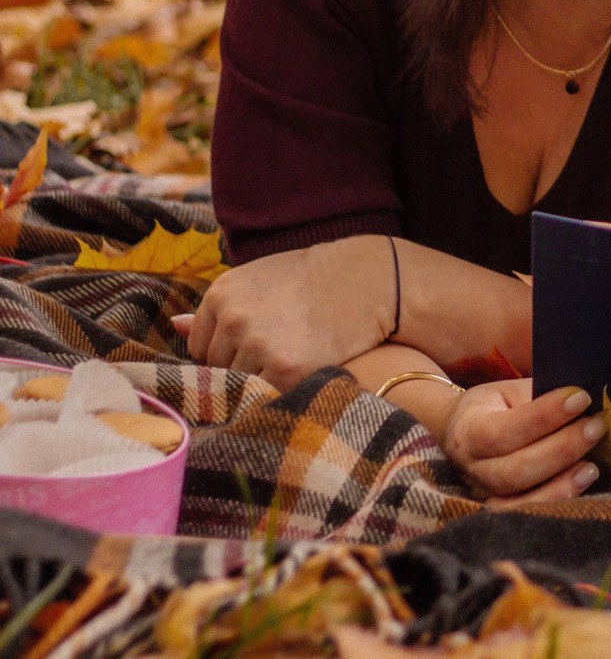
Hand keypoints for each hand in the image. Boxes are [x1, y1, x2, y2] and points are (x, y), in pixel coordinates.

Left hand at [172, 234, 394, 387]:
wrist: (374, 280)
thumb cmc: (316, 280)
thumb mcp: (262, 279)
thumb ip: (220, 307)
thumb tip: (174, 326)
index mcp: (220, 295)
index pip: (200, 348)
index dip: (230, 351)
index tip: (262, 340)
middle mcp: (232, 318)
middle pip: (218, 369)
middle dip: (245, 366)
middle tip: (285, 346)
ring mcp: (257, 344)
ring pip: (241, 384)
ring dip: (264, 379)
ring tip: (298, 354)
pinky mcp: (285, 368)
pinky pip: (267, 394)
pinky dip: (284, 388)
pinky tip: (306, 367)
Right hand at [442, 379, 604, 504]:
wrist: (467, 432)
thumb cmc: (499, 407)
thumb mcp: (511, 392)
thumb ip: (540, 396)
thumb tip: (584, 400)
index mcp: (468, 430)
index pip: (503, 430)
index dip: (543, 416)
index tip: (580, 398)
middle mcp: (471, 469)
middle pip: (514, 470)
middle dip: (561, 449)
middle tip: (596, 427)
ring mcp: (483, 496)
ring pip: (518, 500)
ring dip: (561, 483)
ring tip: (592, 466)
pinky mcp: (499, 512)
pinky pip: (525, 516)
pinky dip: (555, 502)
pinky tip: (582, 483)